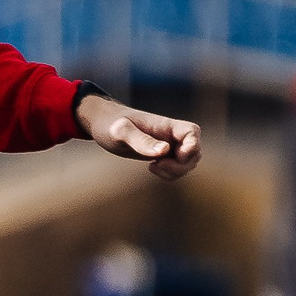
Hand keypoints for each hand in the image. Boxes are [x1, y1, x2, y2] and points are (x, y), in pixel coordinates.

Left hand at [77, 93, 202, 179]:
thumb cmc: (109, 123)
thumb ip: (141, 140)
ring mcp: (169, 144)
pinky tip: (152, 167)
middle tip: (156, 166)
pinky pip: (177, 167)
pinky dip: (170, 173)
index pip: (193, 132)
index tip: (170, 155)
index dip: (191, 147)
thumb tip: (165, 151)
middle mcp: (171, 134)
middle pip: (194, 152)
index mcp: (165, 125)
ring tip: (153, 167)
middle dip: (181, 166)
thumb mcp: (120, 132)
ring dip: (176, 171)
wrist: (101, 123)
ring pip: (188, 162)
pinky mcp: (163, 154)